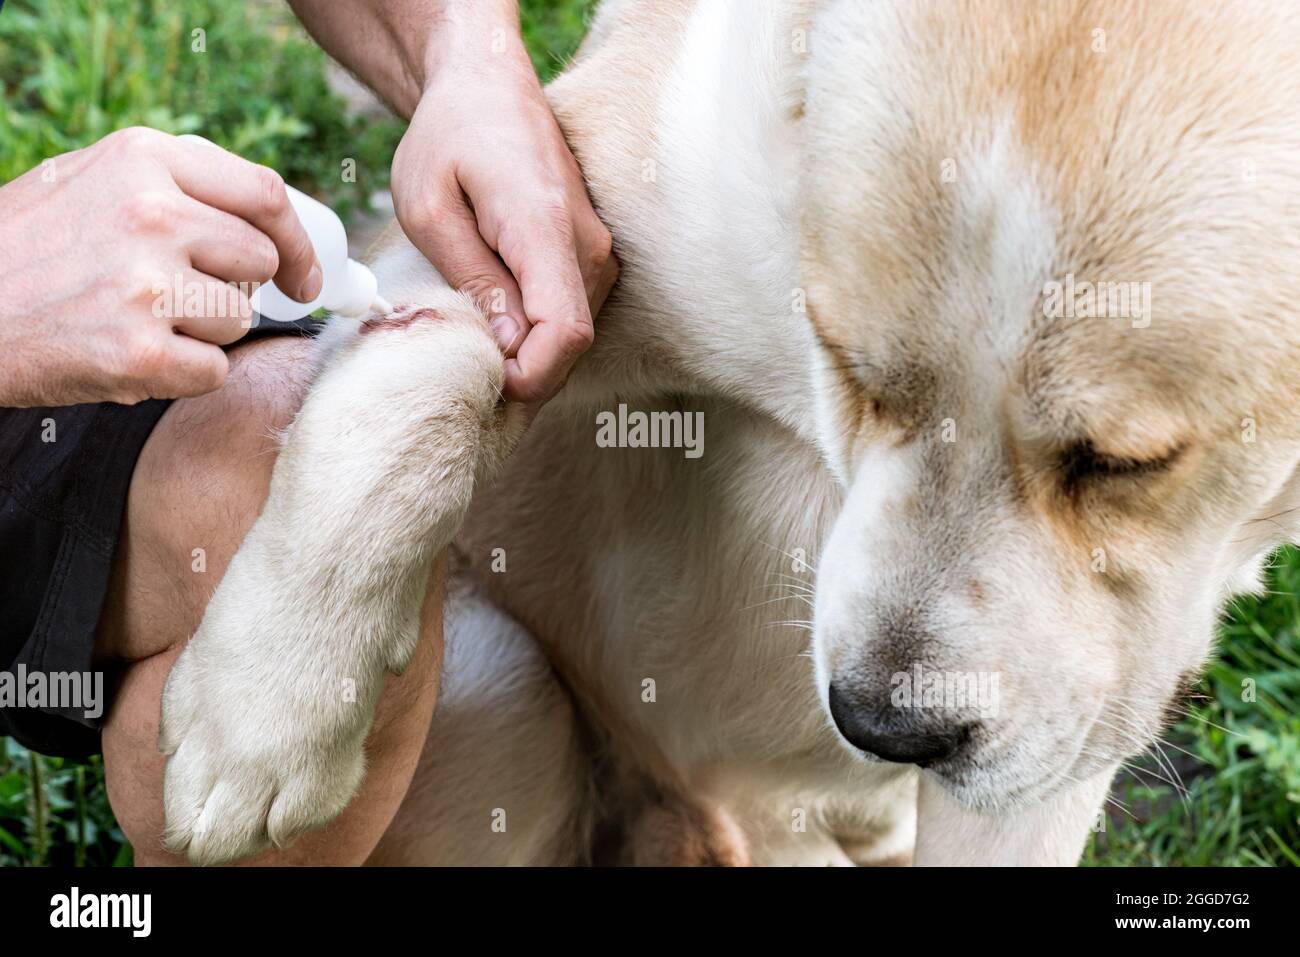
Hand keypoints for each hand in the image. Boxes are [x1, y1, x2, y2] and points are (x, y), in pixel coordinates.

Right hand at [0, 127, 321, 407]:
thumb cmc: (25, 251)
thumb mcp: (89, 182)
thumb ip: (173, 188)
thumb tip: (267, 223)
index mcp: (144, 159)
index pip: (264, 194)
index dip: (297, 241)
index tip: (306, 275)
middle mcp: (151, 212)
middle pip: (259, 263)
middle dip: (234, 290)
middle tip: (179, 300)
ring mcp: (147, 282)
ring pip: (239, 319)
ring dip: (203, 333)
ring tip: (135, 321)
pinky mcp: (141, 350)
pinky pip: (213, 371)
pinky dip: (181, 375)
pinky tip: (130, 357)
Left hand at [390, 28, 617, 403]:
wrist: (489, 85)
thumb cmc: (449, 137)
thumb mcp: (430, 208)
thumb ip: (472, 278)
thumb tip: (507, 346)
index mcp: (545, 226)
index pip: (564, 331)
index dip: (529, 375)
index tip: (484, 379)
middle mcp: (587, 243)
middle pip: (569, 344)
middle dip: (522, 373)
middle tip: (462, 369)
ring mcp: (597, 251)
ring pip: (571, 336)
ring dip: (526, 353)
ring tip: (472, 335)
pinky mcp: (592, 257)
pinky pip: (570, 315)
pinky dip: (535, 333)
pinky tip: (494, 321)